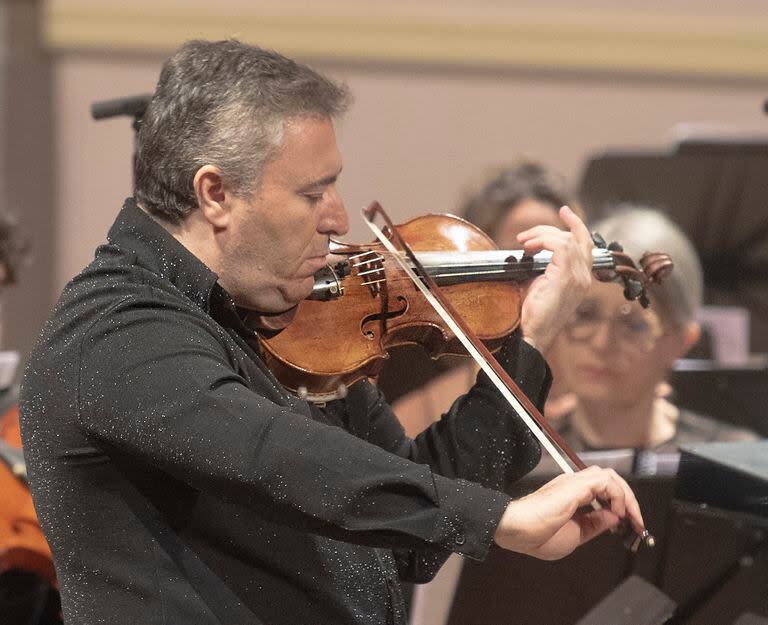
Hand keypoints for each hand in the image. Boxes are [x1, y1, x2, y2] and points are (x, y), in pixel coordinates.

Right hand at [493, 465, 644, 560]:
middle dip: (628, 500)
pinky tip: (616, 513)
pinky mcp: (576, 485)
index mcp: (571, 497)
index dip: (621, 508)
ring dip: (626, 496)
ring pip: (611, 476)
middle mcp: (573, 485)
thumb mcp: (576, 535)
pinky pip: (607, 482)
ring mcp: (574, 483)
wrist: (519, 530)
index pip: (604, 492)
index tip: (630, 526)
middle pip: (611, 480)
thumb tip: (614, 516)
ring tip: (631, 517)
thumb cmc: (538, 536)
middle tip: (637, 522)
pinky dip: (618, 497)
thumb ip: (595, 524)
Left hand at [516, 206, 592, 355]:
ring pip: (568, 240)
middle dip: (565, 223)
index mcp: (580, 279)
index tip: (565, 213)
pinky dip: (544, 241)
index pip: (585, 246)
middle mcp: (584, 277)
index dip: (576, 227)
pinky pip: (561, 246)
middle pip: (582, 239)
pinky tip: (530, 246)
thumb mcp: (537, 284)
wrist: (532, 334)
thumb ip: (540, 266)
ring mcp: (578, 278)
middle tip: (545, 219)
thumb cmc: (532, 314)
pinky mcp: (567, 278)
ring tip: (525, 240)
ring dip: (544, 234)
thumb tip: (528, 250)